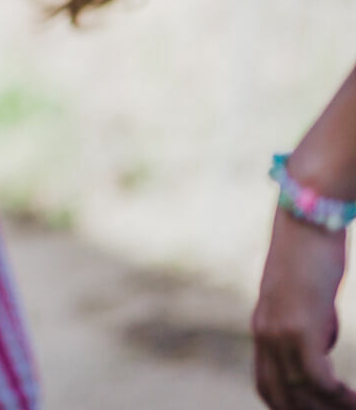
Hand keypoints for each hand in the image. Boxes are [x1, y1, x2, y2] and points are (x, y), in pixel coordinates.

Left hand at [254, 208, 355, 407]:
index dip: (288, 407)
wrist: (307, 218)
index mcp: (263, 328)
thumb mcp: (310, 300)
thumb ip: (312, 328)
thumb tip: (322, 350)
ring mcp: (279, 331)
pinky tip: (355, 400)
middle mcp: (264, 333)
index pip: (266, 384)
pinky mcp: (299, 325)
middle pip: (279, 395)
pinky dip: (337, 396)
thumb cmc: (312, 254)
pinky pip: (316, 377)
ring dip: (330, 409)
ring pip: (300, 391)